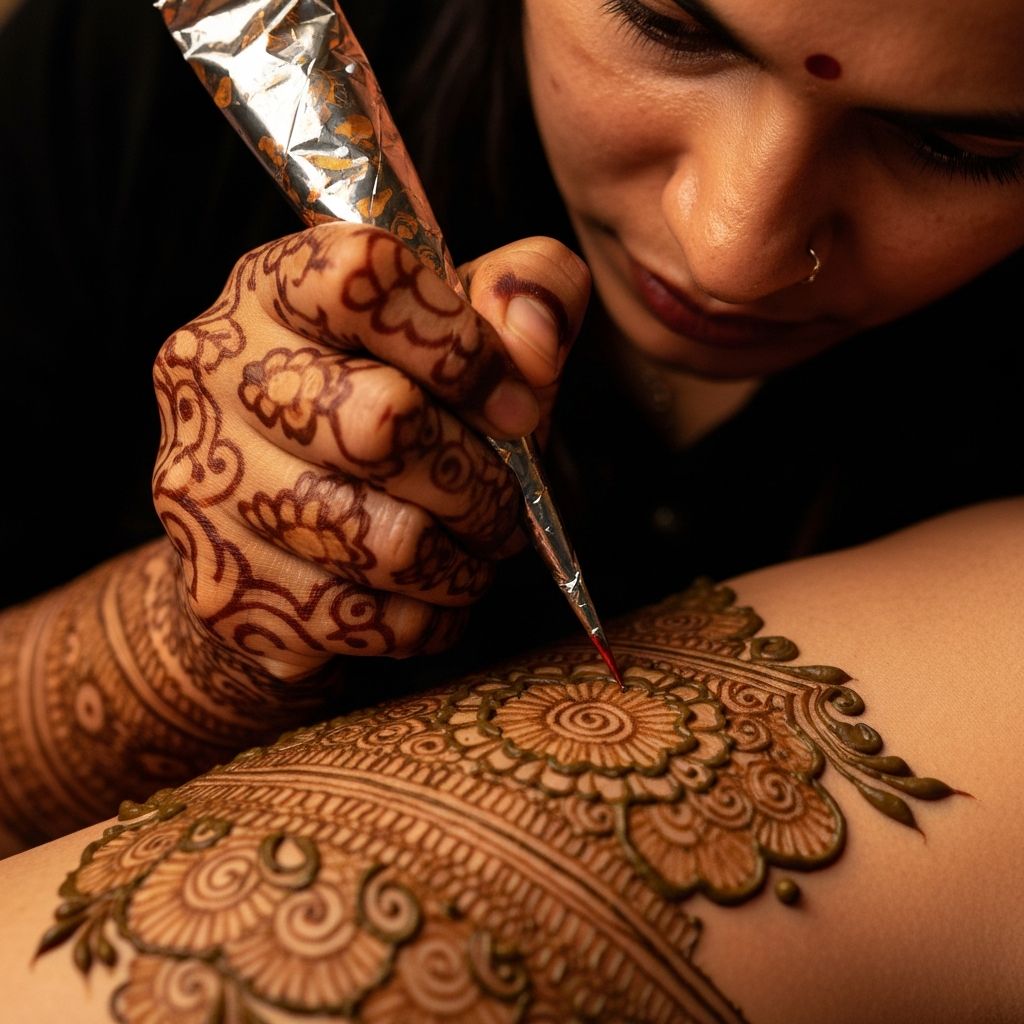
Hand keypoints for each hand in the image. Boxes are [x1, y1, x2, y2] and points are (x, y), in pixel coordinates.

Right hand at [152, 224, 589, 680]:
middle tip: (503, 502)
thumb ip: (524, 295)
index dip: (462, 347)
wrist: (272, 528)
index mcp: (274, 286)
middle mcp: (213, 370)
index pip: (366, 280)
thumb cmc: (392, 410)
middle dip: (480, 482)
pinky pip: (363, 621)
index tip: (513, 405)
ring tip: (475, 550)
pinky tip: (433, 597)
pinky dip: (428, 620)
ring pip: (387, 541)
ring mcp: (202, 483)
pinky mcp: (219, 585)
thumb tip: (534, 345)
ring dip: (464, 561)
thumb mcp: (464, 332)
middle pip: (384, 425)